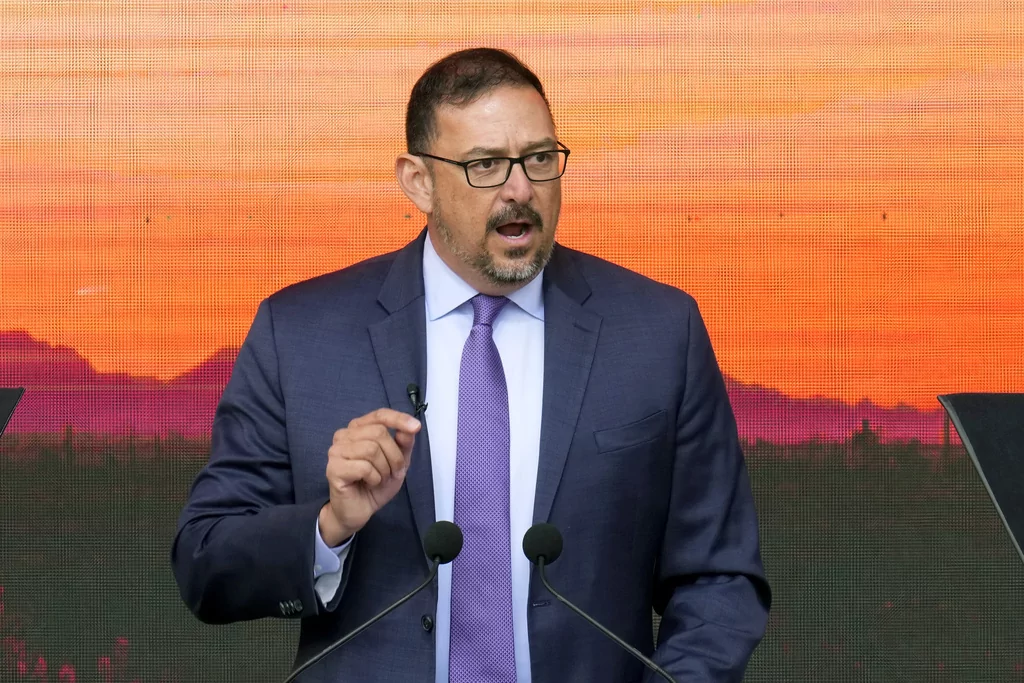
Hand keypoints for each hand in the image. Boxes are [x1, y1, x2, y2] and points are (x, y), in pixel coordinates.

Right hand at [319, 408, 420, 545]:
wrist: (359, 511)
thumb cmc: (375, 484)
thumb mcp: (398, 462)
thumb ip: (404, 443)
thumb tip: (410, 428)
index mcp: (358, 429)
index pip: (380, 415)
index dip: (399, 419)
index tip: (416, 427)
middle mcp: (344, 435)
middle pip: (379, 433)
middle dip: (394, 455)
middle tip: (393, 472)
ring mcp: (336, 451)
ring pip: (371, 449)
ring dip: (384, 469)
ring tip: (380, 479)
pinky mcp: (333, 468)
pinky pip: (364, 467)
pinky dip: (374, 478)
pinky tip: (369, 483)